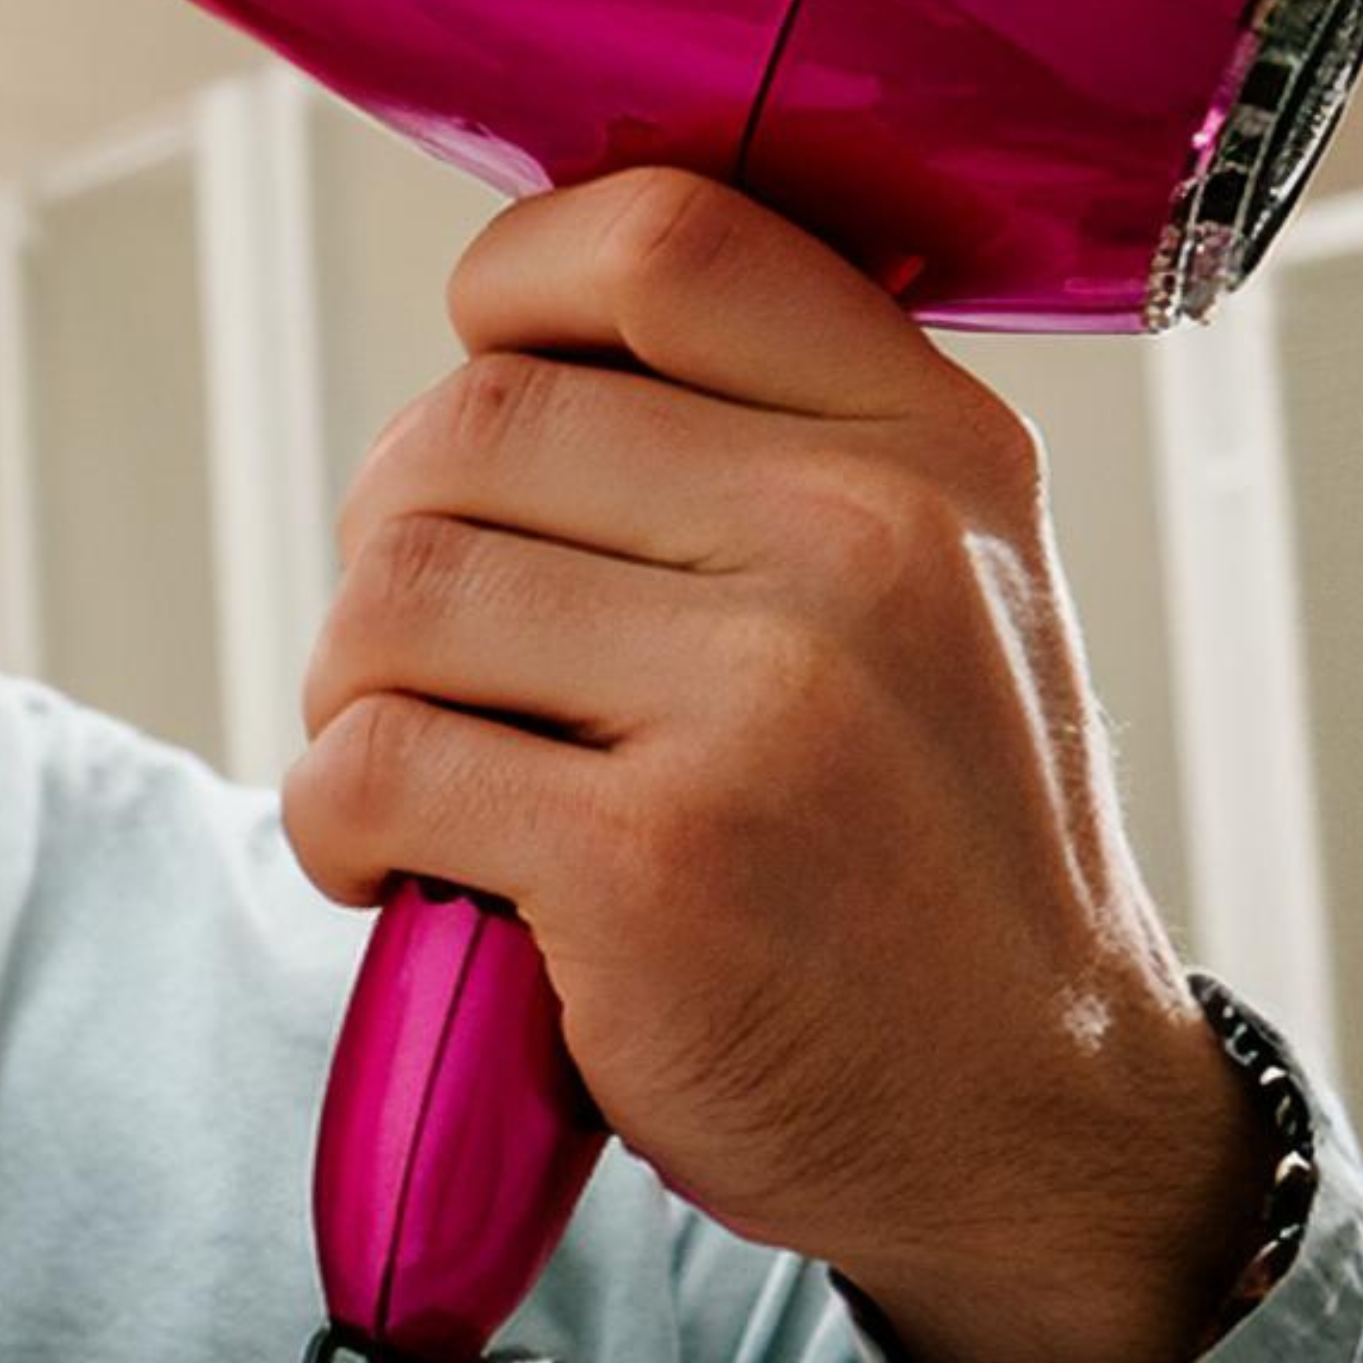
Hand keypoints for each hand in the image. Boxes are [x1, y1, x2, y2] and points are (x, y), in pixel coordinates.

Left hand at [280, 167, 1267, 1362]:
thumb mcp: (922, 580)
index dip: (511, 293)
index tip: (492, 397)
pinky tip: (399, 865)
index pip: (657, 237)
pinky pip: (371, 763)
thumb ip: (752, 437)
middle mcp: (863, 543)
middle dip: (394, 538)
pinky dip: (334, 817)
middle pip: (466, 427)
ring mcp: (765, 702)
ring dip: (352, 685)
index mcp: (927, 441)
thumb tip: (494, 343)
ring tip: (420, 762)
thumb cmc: (910, 834)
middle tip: (435, 654)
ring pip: (395, 590)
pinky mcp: (653, 864)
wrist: (1029, 1126)